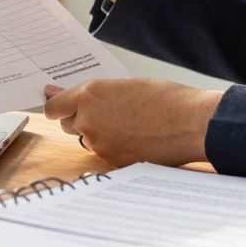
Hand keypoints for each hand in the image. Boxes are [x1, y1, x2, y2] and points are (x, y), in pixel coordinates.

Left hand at [43, 78, 222, 166]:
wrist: (191, 123)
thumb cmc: (165, 98)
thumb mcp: (126, 85)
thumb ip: (93, 93)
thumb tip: (60, 95)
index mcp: (90, 94)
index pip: (53, 107)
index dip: (57, 106)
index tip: (58, 104)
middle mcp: (89, 120)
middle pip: (67, 124)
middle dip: (79, 119)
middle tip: (104, 112)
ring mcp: (100, 144)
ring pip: (86, 140)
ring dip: (96, 133)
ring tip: (126, 124)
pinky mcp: (113, 161)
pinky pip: (103, 154)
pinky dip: (112, 147)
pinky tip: (134, 138)